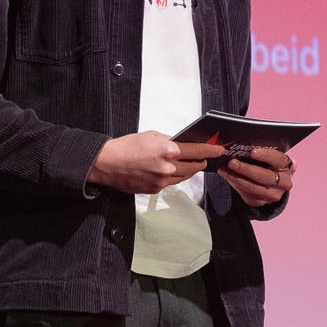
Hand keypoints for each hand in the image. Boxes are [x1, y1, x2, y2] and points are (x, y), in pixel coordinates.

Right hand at [87, 131, 224, 194]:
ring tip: (192, 165)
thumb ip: (169, 141)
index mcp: (168, 150)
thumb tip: (182, 145)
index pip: (196, 150)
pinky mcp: (155, 190)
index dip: (210, 150)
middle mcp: (168, 167)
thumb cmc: (126, 146)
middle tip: (205, 158)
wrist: (107, 164)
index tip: (219, 150)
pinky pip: (171, 183)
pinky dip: (175, 177)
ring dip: (190, 171)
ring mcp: (162, 181)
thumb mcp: (151, 136)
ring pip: (184, 177)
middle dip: (201, 162)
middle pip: (194, 167)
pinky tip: (173, 172)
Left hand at [221, 146, 294, 206]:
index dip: (266, 155)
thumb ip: (260, 152)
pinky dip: (236, 184)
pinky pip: (248, 194)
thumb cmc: (266, 163)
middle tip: (232, 162)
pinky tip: (227, 176)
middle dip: (247, 169)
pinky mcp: (263, 202)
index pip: (279, 159)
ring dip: (238, 178)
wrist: (267, 182)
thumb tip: (242, 145)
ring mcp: (275, 194)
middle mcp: (285, 182)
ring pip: (256, 188)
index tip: (252, 152)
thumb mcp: (268, 156)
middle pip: (266, 177)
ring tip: (225, 170)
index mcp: (288, 165)